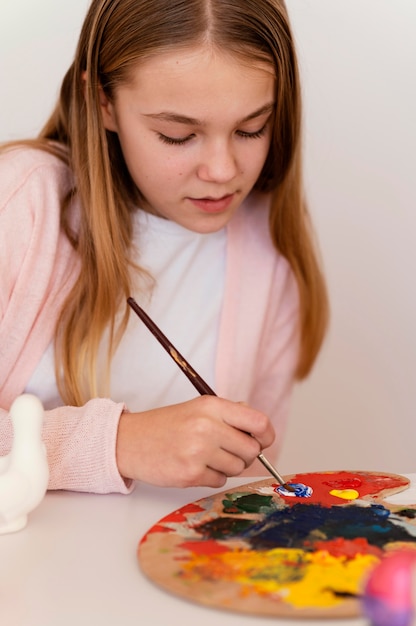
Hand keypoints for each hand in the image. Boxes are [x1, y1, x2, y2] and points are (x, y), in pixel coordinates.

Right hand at [115, 395, 274, 487]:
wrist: (129, 441)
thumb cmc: (166, 425)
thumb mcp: (198, 408)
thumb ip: (229, 414)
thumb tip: (260, 429)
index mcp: (212, 406)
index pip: (259, 422)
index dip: (266, 435)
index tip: (262, 441)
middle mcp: (207, 426)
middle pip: (251, 450)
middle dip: (244, 454)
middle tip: (226, 451)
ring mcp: (198, 451)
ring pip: (237, 468)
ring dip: (227, 467)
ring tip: (205, 457)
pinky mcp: (190, 474)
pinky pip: (220, 481)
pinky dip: (212, 477)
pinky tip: (194, 466)